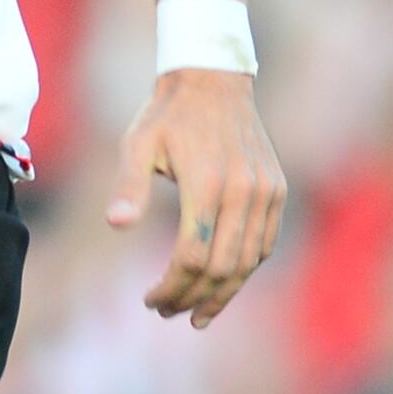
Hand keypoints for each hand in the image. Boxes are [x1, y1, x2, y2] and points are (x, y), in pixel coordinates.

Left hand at [105, 67, 284, 327]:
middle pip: (223, 266)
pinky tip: (223, 283)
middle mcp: (243, 190)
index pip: (192, 255)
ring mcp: (266, 190)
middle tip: (167, 313)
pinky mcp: (276, 189)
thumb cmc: (166, 115)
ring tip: (197, 313)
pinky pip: (265, 242)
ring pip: (249, 261)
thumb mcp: (137, 144)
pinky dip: (245, 268)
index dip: (171, 287)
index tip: (150, 301)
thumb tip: (116, 224)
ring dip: (223, 293)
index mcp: (207, 182)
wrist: (213, 79)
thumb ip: (129, 186)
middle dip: (193, 298)